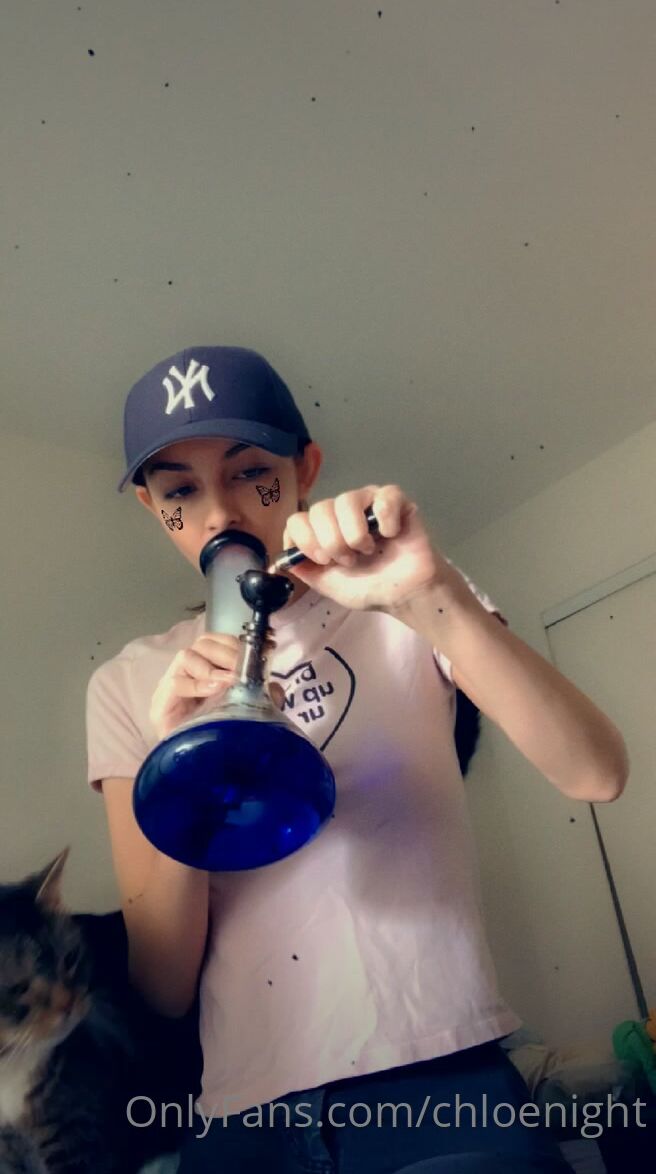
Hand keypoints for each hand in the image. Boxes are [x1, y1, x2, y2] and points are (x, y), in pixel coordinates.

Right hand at [149, 633, 284, 741]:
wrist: (189, 770)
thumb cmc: (215, 738)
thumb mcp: (244, 713)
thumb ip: (260, 698)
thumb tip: (274, 688)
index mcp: (207, 670)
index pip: (217, 641)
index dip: (237, 642)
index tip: (260, 649)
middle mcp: (188, 673)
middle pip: (202, 644)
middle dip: (227, 653)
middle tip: (243, 669)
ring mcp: (171, 686)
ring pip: (186, 657)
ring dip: (212, 667)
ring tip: (228, 682)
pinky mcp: (160, 705)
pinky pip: (175, 683)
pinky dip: (197, 684)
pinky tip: (214, 690)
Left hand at [271, 484, 456, 612]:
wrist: (405, 594)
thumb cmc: (370, 587)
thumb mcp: (330, 586)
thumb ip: (306, 571)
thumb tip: (283, 560)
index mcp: (322, 530)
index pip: (297, 520)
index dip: (305, 540)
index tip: (322, 560)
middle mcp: (341, 512)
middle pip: (320, 509)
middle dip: (332, 542)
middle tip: (350, 561)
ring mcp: (367, 502)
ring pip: (347, 500)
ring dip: (355, 533)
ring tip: (368, 550)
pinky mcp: (394, 500)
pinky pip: (383, 497)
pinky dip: (385, 519)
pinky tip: (391, 535)